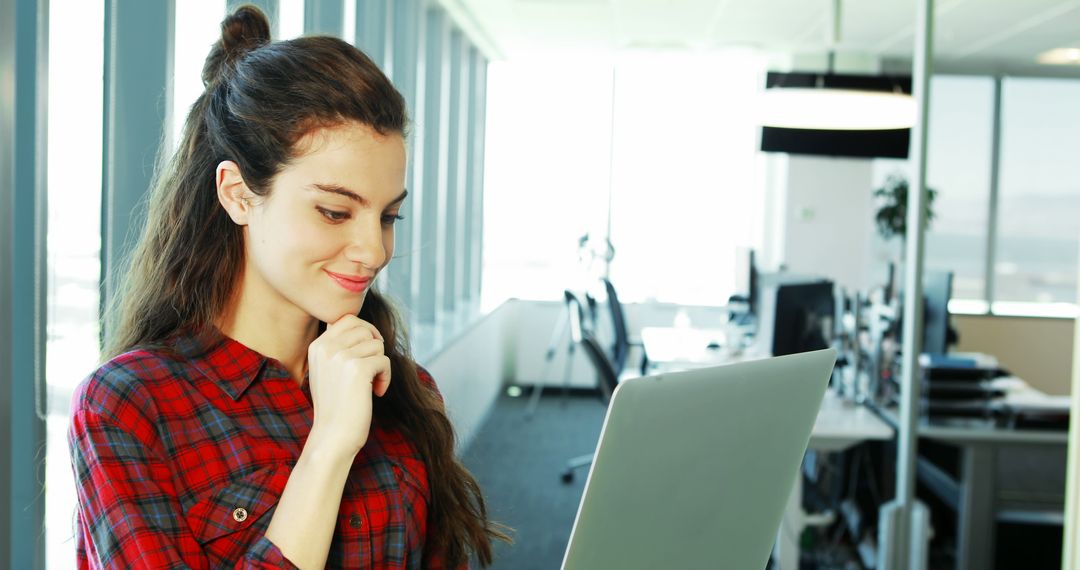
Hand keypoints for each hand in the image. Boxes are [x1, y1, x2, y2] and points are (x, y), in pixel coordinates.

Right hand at [305, 314, 391, 457]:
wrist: (332, 436)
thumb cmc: (336, 406)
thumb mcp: (329, 370)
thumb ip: (339, 347)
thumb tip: (366, 328)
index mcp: (317, 345)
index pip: (348, 319)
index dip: (365, 331)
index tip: (369, 353)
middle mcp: (326, 347)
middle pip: (365, 329)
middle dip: (375, 348)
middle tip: (373, 369)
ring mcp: (341, 357)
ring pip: (377, 345)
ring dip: (380, 365)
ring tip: (371, 384)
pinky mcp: (357, 369)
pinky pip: (385, 361)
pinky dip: (386, 377)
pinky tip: (376, 393)